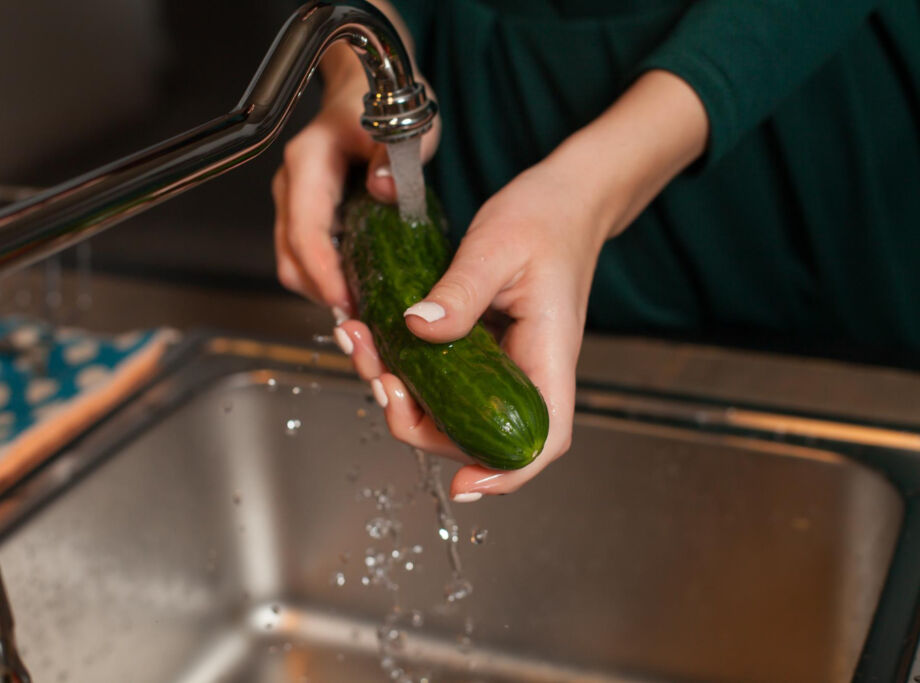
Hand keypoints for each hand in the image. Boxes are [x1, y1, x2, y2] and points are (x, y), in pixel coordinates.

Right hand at [273, 40, 439, 313]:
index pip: (305, 230)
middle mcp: (293, 186)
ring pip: (294, 264)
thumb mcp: (402, 124)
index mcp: (309, 162)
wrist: (365, 92)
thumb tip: (383, 189)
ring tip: (363, 308)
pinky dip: (328, 280)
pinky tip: (359, 288)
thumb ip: (395, 156)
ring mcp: (294, 204)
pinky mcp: (305, 218)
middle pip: (291, 257)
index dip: (322, 273)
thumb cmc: (382, 106)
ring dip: (324, 290)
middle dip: (322, 292)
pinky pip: (306, 259)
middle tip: (362, 318)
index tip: (345, 302)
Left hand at [333, 70, 708, 499]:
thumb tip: (418, 328)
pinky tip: (374, 338)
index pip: (542, 436)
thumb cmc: (546, 219)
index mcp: (548, 355)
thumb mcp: (498, 245)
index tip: (464, 483)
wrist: (562, 201)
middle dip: (420, 421)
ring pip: (452, 409)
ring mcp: (503, 365)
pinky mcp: (481, 350)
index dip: (505, 471)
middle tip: (379, 377)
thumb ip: (460, 290)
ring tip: (362, 345)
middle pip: (480, 435)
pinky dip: (404, 367)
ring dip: (400, 391)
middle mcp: (527, 371)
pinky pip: (442, 378)